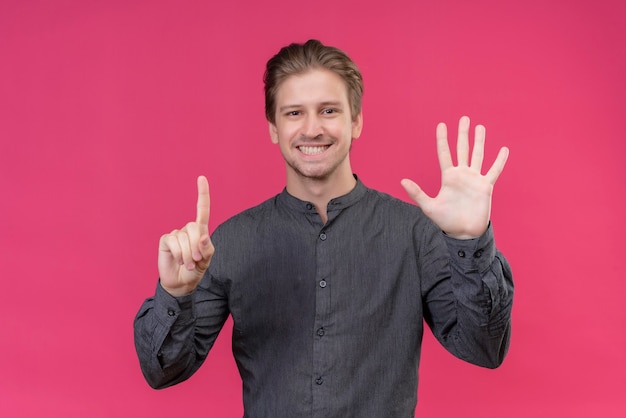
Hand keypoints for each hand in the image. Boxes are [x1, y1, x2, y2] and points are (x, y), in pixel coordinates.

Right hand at [158, 176, 214, 295]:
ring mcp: (175, 234)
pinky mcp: (166, 240)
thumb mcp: (206, 260)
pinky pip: (173, 242)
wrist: (181, 283)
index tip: (201, 178)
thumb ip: (207, 248)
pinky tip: (178, 261)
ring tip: (188, 264)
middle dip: (197, 246)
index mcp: (200, 232)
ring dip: (188, 254)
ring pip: (184, 237)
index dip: (202, 194)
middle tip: (196, 259)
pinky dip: (178, 253)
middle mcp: (187, 230)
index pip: (202, 210)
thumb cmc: (195, 270)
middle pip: (195, 228)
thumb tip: (203, 237)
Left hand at [401, 116, 508, 238]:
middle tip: (464, 118)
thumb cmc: (446, 221)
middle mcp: (462, 175)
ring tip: (480, 127)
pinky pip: (494, 171)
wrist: (464, 233)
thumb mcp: (429, 206)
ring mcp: (474, 179)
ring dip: (479, 141)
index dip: (443, 139)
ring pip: (478, 155)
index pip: (445, 153)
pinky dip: (499, 161)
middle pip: (462, 149)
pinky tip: (504, 150)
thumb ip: (417, 193)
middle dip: (463, 134)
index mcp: (448, 177)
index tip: (441, 125)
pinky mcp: (485, 187)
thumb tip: (402, 180)